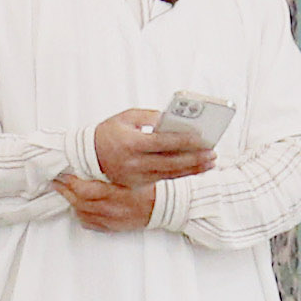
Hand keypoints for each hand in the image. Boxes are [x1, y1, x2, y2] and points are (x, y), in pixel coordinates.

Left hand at [59, 167, 156, 230]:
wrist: (163, 207)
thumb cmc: (148, 187)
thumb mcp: (132, 174)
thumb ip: (111, 169)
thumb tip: (89, 160)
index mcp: (117, 193)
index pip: (85, 190)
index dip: (71, 182)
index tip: (63, 174)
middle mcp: (112, 209)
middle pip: (79, 202)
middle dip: (65, 191)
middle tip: (57, 182)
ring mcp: (112, 220)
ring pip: (82, 213)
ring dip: (71, 202)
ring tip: (66, 192)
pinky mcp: (113, 228)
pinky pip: (90, 224)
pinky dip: (81, 215)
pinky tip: (79, 207)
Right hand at [93, 107, 215, 186]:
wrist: (87, 157)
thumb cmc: (109, 132)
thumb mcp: (126, 117)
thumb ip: (150, 116)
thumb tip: (172, 120)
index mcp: (131, 144)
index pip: (163, 143)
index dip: (184, 141)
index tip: (201, 138)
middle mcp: (134, 163)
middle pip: (171, 162)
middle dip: (195, 158)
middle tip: (213, 153)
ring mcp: (136, 176)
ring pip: (171, 174)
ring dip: (193, 169)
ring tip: (210, 162)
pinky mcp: (138, 184)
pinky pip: (164, 179)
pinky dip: (181, 174)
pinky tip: (195, 169)